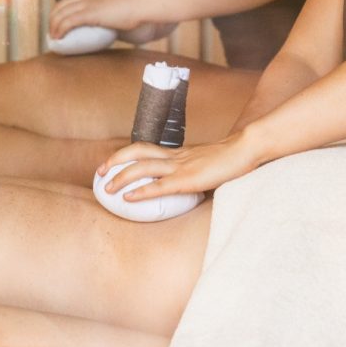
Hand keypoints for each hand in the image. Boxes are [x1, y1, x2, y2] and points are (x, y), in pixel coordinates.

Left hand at [48, 0, 140, 38]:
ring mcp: (88, 4)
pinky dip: (60, 29)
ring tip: (53, 38)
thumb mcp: (117, 9)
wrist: (140, 6)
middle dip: (52, 19)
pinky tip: (59, 38)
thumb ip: (109, 14)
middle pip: (61, 5)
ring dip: (53, 26)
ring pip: (61, 13)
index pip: (68, 0)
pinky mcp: (90, 13)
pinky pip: (69, 21)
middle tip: (52, 33)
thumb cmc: (134, 10)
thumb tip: (109, 26)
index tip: (57, 23)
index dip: (59, 11)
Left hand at [96, 132, 259, 200]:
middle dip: (115, 162)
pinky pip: (160, 185)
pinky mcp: (189, 179)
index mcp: (178, 153)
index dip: (124, 155)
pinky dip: (142, 191)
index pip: (144, 148)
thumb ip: (192, 174)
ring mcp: (181, 166)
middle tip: (100, 174)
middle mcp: (175, 156)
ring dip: (122, 177)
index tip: (109, 165)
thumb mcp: (205, 166)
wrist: (246, 150)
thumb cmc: (230, 160)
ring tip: (108, 189)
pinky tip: (129, 198)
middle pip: (136, 152)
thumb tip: (183, 188)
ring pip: (142, 167)